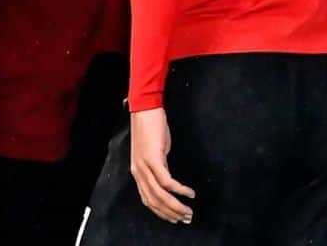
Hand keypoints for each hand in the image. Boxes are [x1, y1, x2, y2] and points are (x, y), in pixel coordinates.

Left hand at [130, 108, 193, 223]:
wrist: (145, 108)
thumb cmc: (150, 128)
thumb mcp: (152, 152)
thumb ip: (158, 168)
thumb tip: (168, 183)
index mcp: (137, 171)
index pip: (148, 200)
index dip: (162, 212)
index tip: (175, 219)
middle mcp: (138, 172)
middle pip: (154, 201)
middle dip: (171, 213)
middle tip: (186, 219)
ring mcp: (144, 166)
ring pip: (160, 195)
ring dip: (176, 206)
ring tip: (189, 211)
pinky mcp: (153, 159)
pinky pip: (167, 182)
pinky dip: (179, 190)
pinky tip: (189, 193)